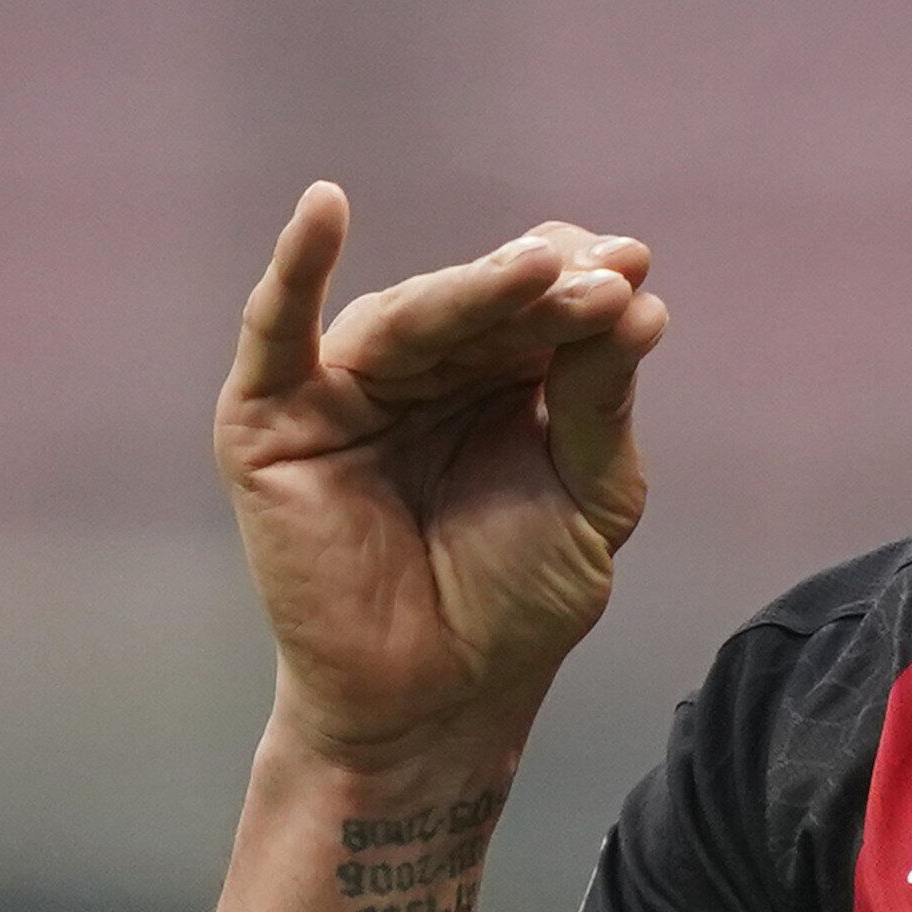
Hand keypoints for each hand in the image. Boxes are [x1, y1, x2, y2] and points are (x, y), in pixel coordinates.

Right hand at [217, 185, 669, 761]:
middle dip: (543, 287)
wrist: (439, 703)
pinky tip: (324, 208)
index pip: (542, 306)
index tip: (635, 273)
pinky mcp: (272, 419)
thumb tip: (639, 306)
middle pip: (482, 302)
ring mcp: (345, 387)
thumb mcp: (589, 497)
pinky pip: (276, 331)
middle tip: (604, 277)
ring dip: (474, 288)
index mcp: (498, 377)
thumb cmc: (514, 605)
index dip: (584, 286)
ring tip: (540, 272)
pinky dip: (295, 267)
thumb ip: (598, 405)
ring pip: (410, 315)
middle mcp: (423, 368)